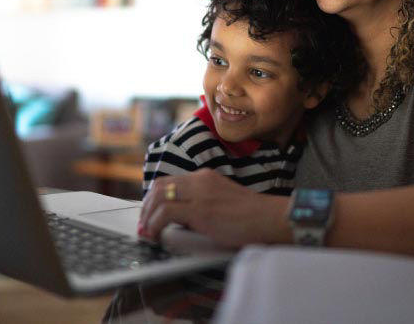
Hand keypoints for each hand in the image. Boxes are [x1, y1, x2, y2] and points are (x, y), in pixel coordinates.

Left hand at [138, 169, 290, 246]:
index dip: (154, 198)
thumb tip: (179, 219)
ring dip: (147, 216)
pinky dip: (155, 224)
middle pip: (160, 186)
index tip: (149, 214)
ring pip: (159, 196)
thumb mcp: (222, 202)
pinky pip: (166, 213)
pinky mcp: (201, 210)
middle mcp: (200, 180)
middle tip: (144, 224)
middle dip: (146, 206)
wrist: (270, 218)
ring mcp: (200, 194)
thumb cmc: (252, 216)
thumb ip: (202, 204)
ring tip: (147, 232)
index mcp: (206, 177)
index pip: (169, 181)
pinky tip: (155, 235)